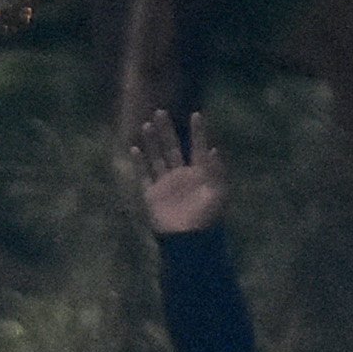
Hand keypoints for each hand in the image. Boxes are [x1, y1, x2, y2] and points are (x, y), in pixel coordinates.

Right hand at [132, 111, 227, 235]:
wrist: (188, 239)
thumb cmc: (207, 217)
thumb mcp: (218, 194)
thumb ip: (216, 172)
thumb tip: (213, 149)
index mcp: (199, 173)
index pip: (197, 147)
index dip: (198, 131)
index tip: (196, 114)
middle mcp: (181, 175)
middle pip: (172, 147)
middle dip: (167, 130)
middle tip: (161, 111)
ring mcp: (165, 184)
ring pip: (157, 157)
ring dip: (152, 142)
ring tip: (146, 125)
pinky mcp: (152, 194)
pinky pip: (144, 175)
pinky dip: (139, 163)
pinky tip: (134, 149)